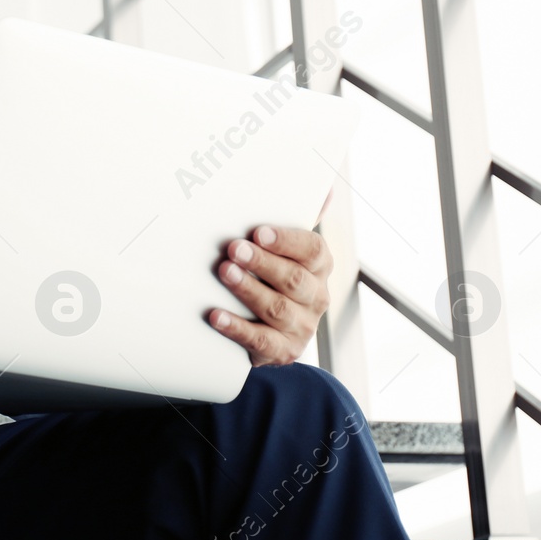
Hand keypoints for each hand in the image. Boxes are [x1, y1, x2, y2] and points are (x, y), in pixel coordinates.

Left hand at [209, 222, 332, 366]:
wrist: (270, 327)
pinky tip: (216, 315)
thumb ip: (298, 218)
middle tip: (233, 249)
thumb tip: (325, 189)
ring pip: (277, 309)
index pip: (312, 251)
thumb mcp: (285, 248)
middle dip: (261, 263)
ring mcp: (302, 326)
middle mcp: (316, 297)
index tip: (258, 231)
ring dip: (248, 290)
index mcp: (319, 267)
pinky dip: (237, 328)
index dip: (286, 241)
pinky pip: (261, 340)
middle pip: (293, 279)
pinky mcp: (283, 350)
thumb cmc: (274, 276)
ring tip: (224, 272)